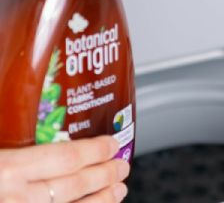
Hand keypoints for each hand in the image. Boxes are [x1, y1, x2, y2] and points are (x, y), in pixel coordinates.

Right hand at [0, 136, 128, 202]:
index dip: (95, 150)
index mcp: (8, 168)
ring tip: (118, 191)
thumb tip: (32, 119)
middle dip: (104, 175)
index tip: (113, 144)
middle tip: (122, 167)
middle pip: (74, 185)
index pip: (65, 157)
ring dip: (100, 201)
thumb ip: (14, 138)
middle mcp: (16, 197)